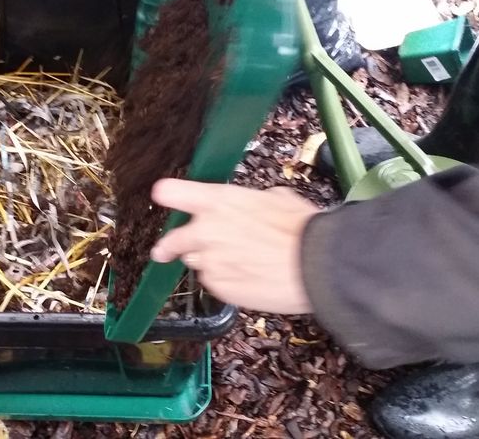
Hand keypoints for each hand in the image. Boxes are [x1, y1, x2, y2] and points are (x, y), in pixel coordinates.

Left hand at [150, 178, 317, 313]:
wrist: (317, 265)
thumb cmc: (302, 230)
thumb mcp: (276, 198)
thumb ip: (250, 202)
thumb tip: (252, 206)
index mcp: (219, 201)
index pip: (174, 192)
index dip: (168, 194)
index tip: (161, 197)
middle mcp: (206, 230)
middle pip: (172, 240)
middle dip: (168, 247)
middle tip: (165, 251)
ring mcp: (210, 261)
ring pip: (196, 263)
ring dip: (209, 262)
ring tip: (239, 263)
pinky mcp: (219, 287)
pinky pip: (214, 283)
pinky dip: (226, 281)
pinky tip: (250, 276)